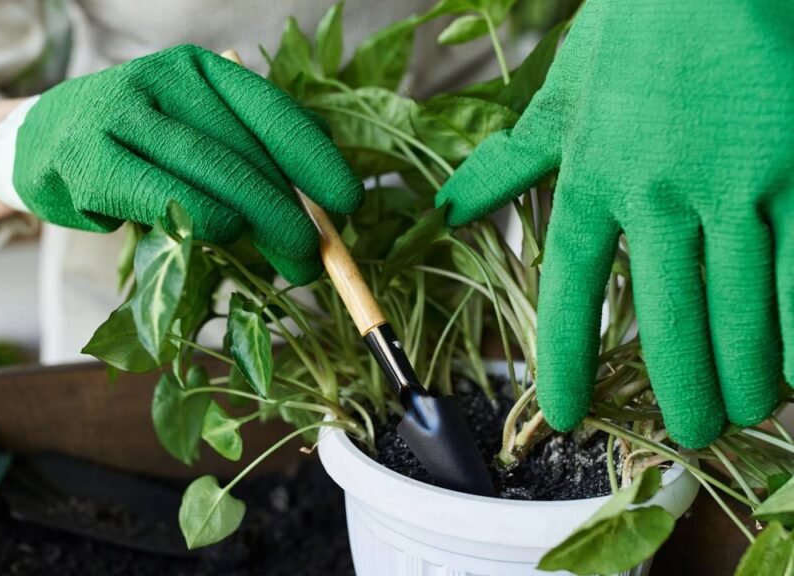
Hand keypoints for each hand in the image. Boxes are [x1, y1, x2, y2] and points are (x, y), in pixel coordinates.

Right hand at [0, 44, 362, 284]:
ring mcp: (121, 113)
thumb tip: (314, 209)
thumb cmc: (133, 145)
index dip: (316, 159)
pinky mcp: (89, 158)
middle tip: (317, 255)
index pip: (270, 110)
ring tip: (289, 259)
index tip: (349, 201)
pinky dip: (201, 220)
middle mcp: (162, 79)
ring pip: (208, 172)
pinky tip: (225, 235)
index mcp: (198, 69)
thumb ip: (244, 157)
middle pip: (244, 149)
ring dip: (257, 222)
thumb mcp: (191, 132)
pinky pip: (161, 195)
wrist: (39, 140)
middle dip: (290, 209)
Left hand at [436, 0, 793, 446]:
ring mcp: (740, 180)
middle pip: (670, 320)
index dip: (566, 362)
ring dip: (745, 375)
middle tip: (686, 432)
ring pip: (746, 309)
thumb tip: (450, 206)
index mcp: (592, 174)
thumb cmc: (640, 25)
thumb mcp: (564, 92)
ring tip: (744, 410)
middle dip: (680, 392)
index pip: (571, 290)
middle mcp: (660, 188)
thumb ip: (512, 160)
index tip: (565, 413)